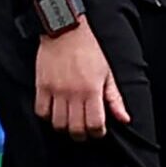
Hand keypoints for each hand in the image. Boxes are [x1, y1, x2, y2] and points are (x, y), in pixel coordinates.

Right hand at [34, 19, 127, 139]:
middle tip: (83, 130)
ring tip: (69, 122)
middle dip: (81, 135)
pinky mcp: (41, 86)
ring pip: (57, 123)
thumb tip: (124, 119)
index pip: (95, 124)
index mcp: (92, 90)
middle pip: (75, 129)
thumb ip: (115, 99)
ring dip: (64, 127)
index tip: (98, 130)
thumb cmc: (89, 51)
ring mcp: (56, 90)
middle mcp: (73, 93)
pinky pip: (41, 111)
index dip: (98, 133)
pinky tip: (54, 112)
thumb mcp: (107, 74)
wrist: (65, 31)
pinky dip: (47, 117)